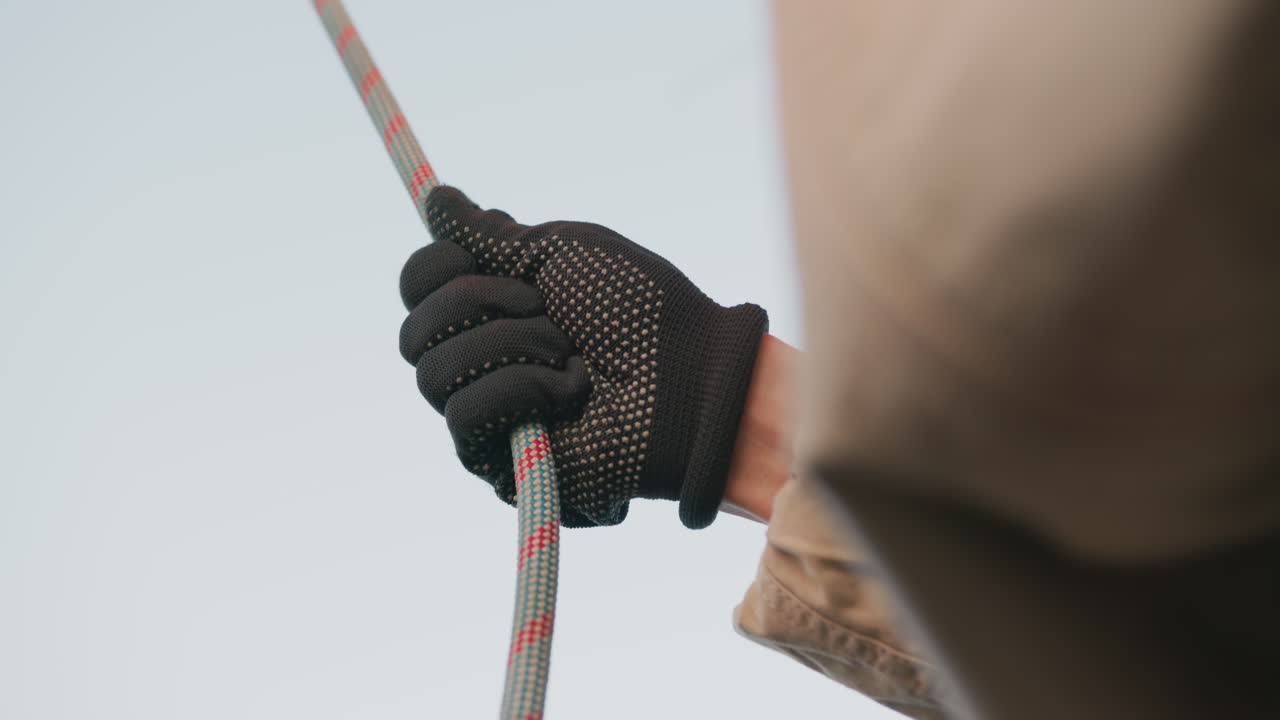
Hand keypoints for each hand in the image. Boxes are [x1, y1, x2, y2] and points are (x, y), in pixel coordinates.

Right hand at [399, 186, 767, 527]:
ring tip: (571, 357)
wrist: (690, 375)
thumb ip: (492, 234)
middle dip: (479, 306)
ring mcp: (489, 415)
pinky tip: (571, 394)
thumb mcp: (562, 252)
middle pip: (413, 331)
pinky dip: (521, 390)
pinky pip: (465, 416)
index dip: (435, 267)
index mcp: (494, 307)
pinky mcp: (500, 463)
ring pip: (434, 374)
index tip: (484, 260)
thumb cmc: (642, 310)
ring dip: (510, 348)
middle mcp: (483, 360)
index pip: (416, 286)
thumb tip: (434, 200)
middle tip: (545, 309)